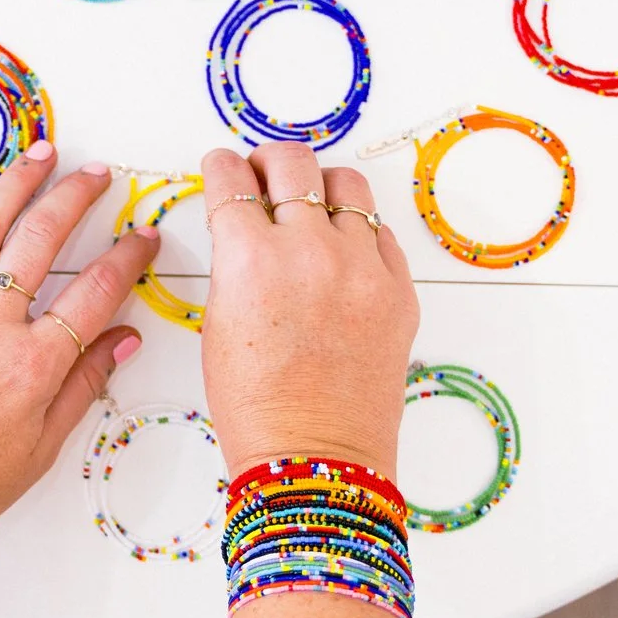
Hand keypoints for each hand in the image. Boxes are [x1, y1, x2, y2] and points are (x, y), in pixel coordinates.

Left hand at [0, 143, 159, 558]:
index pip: (95, 294)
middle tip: (98, 173)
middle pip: (41, 243)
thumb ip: (81, 389)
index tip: (144, 235)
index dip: (128, 258)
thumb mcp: (37, 453)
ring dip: (16, 184)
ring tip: (42, 153)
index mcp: (32, 368)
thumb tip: (124, 341)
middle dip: (76, 198)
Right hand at [197, 143, 418, 477]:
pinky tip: (342, 251)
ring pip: (345, 185)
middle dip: (267, 161)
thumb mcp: (219, 323)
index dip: (220, 168)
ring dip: (320, 185)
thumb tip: (245, 229)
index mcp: (250, 258)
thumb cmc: (256, 405)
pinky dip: (357, 232)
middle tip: (262, 175)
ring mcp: (361, 266)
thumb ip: (234, 263)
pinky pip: (380, 234)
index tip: (222, 168)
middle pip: (290, 162)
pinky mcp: (398, 289)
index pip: (230, 180)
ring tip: (310, 204)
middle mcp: (309, 249)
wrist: (315, 456)